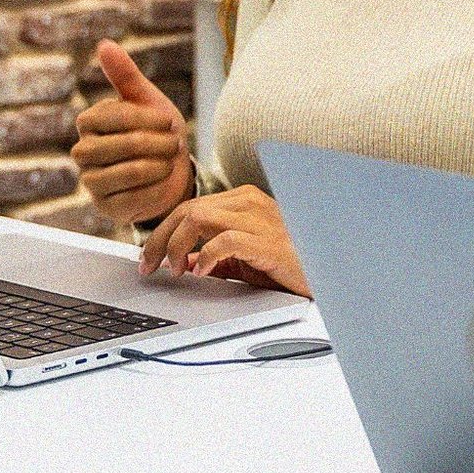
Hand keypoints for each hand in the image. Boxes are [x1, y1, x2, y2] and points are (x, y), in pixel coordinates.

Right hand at [73, 41, 193, 226]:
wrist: (171, 173)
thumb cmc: (156, 132)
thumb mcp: (147, 101)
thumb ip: (125, 75)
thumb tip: (104, 44)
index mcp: (89, 122)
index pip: (115, 116)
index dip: (149, 119)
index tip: (168, 121)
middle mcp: (83, 152)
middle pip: (124, 145)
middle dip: (159, 143)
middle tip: (175, 143)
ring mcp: (91, 182)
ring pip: (129, 172)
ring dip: (160, 165)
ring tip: (170, 160)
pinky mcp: (106, 207)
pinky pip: (135, 198)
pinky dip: (158, 187)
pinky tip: (164, 180)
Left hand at [139, 185, 310, 297]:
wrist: (324, 272)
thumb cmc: (288, 263)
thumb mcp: (243, 258)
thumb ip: (214, 255)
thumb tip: (184, 261)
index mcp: (242, 200)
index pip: (188, 208)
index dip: (162, 233)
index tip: (149, 258)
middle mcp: (248, 202)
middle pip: (186, 210)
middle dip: (160, 239)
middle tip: (150, 266)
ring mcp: (258, 219)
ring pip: (198, 217)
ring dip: (177, 245)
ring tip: (175, 270)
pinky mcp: (266, 240)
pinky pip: (224, 240)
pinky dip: (206, 256)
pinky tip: (202, 272)